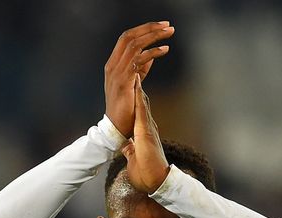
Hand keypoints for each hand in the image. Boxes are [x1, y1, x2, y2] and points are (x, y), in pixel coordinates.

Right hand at [105, 21, 174, 137]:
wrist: (117, 127)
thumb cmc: (126, 107)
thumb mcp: (133, 83)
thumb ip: (140, 68)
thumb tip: (152, 55)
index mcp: (113, 64)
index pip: (126, 38)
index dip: (143, 29)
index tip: (161, 25)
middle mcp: (112, 66)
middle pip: (129, 37)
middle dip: (149, 28)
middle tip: (168, 25)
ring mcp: (117, 73)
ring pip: (134, 45)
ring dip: (153, 36)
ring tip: (169, 33)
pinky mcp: (124, 82)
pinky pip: (138, 60)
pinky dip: (152, 53)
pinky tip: (164, 50)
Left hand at [121, 74, 168, 193]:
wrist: (156, 180)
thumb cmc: (146, 172)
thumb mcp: (136, 156)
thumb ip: (132, 149)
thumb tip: (127, 147)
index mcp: (144, 131)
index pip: (139, 108)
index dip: (136, 93)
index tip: (132, 80)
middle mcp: (147, 126)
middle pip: (143, 100)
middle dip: (139, 83)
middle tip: (139, 64)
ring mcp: (148, 127)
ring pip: (143, 100)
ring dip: (139, 83)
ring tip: (138, 65)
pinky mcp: (146, 131)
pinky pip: (142, 109)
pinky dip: (139, 95)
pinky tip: (136, 82)